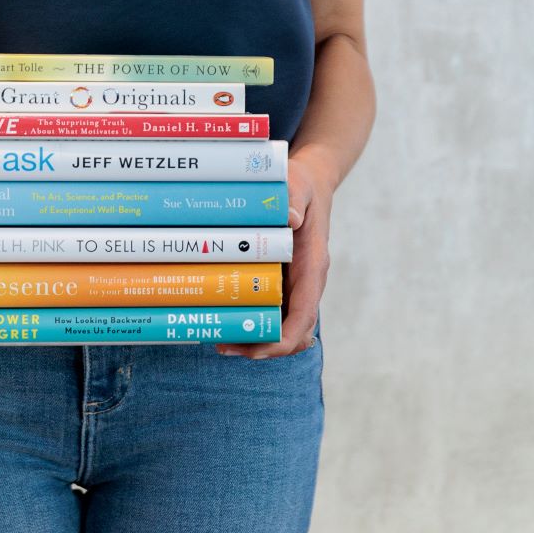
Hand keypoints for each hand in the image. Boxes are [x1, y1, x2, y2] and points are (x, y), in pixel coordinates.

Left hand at [216, 154, 332, 358]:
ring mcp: (295, 283)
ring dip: (257, 340)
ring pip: (283, 327)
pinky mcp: (283, 280)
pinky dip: (254, 324)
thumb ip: (294, 198)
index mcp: (313, 266)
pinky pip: (273, 312)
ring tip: (220, 341)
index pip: (304, 314)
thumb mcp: (298, 185)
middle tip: (224, 346)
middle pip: (294, 332)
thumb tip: (290, 218)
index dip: (283, 339)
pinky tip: (226, 321)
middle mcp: (306, 282)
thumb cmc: (303, 186)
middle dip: (263, 347)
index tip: (257, 349)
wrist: (312, 183)